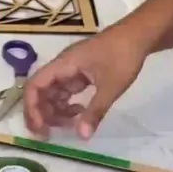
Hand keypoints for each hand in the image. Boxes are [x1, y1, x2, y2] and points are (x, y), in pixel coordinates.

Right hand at [23, 32, 145, 138]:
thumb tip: (83, 136)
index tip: (41, 129)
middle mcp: (62, 67)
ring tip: (71, 125)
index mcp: (63, 65)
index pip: (35, 86)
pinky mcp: (81, 72)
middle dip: (42, 114)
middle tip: (50, 135)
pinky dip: (68, 105)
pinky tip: (80, 112)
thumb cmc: (123, 56)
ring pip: (53, 93)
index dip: (32, 109)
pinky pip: (66, 91)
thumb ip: (95, 111)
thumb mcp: (110, 86)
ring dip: (56, 111)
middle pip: (41, 92)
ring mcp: (71, 69)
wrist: (140, 34)